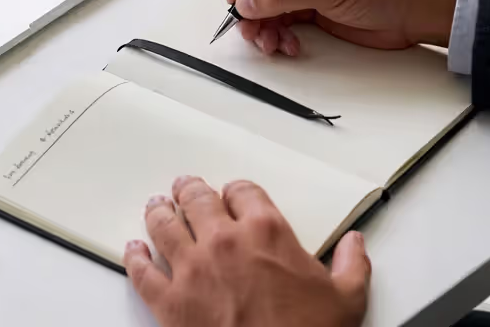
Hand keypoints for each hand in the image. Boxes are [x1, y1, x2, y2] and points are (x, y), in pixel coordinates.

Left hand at [124, 176, 370, 326]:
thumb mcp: (346, 299)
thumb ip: (351, 265)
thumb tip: (355, 246)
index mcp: (266, 232)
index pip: (244, 191)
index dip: (237, 190)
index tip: (234, 193)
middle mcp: (224, 242)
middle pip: (198, 199)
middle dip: (190, 190)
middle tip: (185, 187)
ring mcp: (192, 270)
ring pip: (164, 226)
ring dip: (159, 212)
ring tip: (156, 206)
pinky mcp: (169, 302)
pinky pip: (143, 272)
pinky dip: (135, 258)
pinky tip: (134, 251)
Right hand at [221, 0, 465, 54]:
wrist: (421, 7)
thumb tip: (244, 0)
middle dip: (246, 2)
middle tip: (250, 28)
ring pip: (261, 0)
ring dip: (260, 24)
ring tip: (271, 43)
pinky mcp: (311, 4)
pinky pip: (278, 18)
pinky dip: (276, 33)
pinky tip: (288, 45)